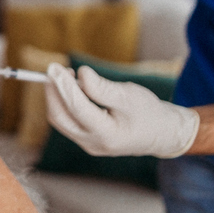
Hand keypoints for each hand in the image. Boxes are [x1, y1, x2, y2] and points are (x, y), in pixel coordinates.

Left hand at [44, 63, 198, 157]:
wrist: (160, 133)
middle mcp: (94, 143)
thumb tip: (80, 74)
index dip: (64, 87)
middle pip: (61, 118)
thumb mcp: (129, 96)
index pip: (77, 109)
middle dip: (53, 92)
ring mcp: (88, 144)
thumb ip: (103, 88)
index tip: (55, 68)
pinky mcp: (86, 140)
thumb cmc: (148, 112)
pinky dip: (65, 104)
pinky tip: (72, 88)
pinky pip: (67, 122)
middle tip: (55, 70)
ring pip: (61, 121)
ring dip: (57, 97)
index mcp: (108, 134)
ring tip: (66, 76)